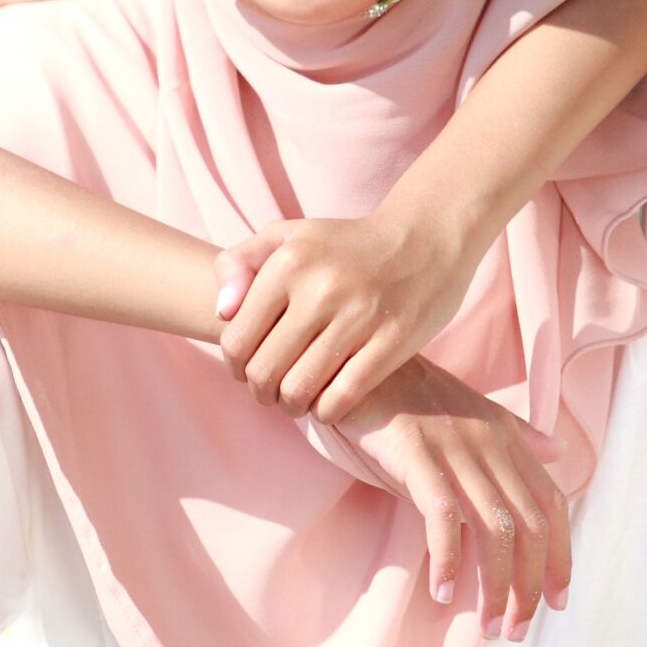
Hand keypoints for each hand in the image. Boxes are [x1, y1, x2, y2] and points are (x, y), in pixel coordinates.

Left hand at [214, 198, 481, 421]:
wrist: (426, 238)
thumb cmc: (345, 243)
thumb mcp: (288, 235)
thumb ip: (240, 263)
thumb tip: (221, 311)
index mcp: (288, 264)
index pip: (237, 340)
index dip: (234, 366)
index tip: (245, 370)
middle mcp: (320, 289)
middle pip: (264, 371)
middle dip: (259, 392)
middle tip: (268, 392)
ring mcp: (359, 317)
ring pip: (300, 389)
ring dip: (290, 405)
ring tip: (294, 401)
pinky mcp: (393, 342)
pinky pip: (344, 395)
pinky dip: (326, 411)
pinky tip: (325, 406)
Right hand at [334, 358, 570, 638]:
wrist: (357, 361)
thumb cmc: (411, 390)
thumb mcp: (473, 408)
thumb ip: (518, 435)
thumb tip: (561, 453)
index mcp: (507, 438)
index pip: (552, 507)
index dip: (560, 558)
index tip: (555, 603)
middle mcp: (490, 444)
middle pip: (529, 528)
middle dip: (528, 587)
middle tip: (514, 630)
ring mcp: (454, 449)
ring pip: (494, 529)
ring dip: (495, 586)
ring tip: (488, 625)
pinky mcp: (415, 453)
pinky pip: (442, 516)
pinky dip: (447, 558)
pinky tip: (442, 591)